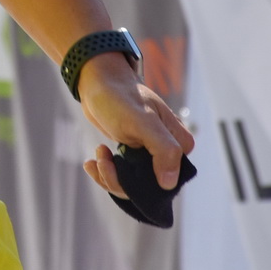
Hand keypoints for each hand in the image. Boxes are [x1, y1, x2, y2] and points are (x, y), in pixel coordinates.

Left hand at [77, 55, 194, 196]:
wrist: (98, 82)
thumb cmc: (120, 97)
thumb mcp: (144, 122)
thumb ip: (164, 150)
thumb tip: (169, 184)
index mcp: (179, 144)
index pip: (167, 183)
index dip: (140, 184)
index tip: (117, 166)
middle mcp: (168, 150)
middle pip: (147, 187)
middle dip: (119, 181)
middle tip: (101, 162)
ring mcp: (149, 152)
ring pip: (132, 184)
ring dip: (109, 175)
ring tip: (97, 155)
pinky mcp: (133, 152)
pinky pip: (122, 175)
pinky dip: (106, 171)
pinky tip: (92, 161)